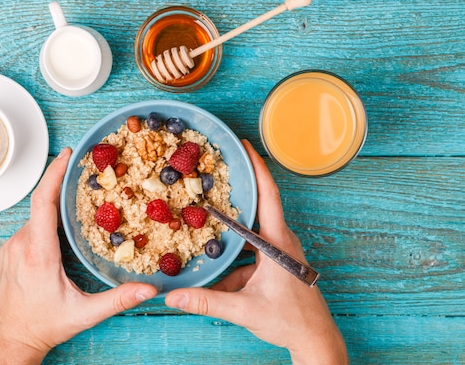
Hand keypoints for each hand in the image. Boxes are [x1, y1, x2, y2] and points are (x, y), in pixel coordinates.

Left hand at [0, 148, 157, 364]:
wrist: (10, 342)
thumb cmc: (43, 327)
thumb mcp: (84, 314)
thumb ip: (118, 299)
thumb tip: (149, 289)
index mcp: (38, 253)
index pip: (43, 201)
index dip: (54, 173)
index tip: (67, 154)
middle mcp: (20, 245)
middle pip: (41, 205)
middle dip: (61, 187)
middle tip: (82, 172)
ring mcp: (10, 248)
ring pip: (35, 218)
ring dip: (54, 208)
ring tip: (77, 201)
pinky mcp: (7, 254)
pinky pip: (28, 228)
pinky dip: (44, 222)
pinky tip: (60, 227)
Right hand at [165, 140, 347, 364]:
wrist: (315, 340)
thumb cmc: (290, 322)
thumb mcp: (244, 309)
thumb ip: (206, 302)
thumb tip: (172, 297)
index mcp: (278, 243)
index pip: (269, 196)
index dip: (258, 168)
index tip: (245, 146)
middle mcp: (282, 242)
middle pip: (260, 207)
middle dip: (240, 189)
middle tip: (219, 172)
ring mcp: (281, 253)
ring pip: (254, 231)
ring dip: (235, 225)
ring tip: (211, 215)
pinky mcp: (278, 265)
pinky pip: (254, 251)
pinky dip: (236, 254)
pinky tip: (218, 266)